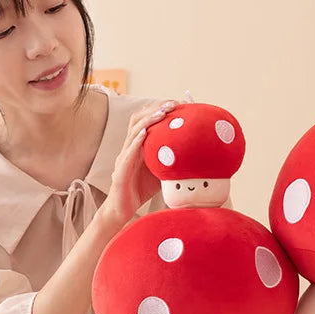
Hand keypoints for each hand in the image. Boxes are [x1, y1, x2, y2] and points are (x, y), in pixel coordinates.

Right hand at [98, 100, 176, 229]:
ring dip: (148, 120)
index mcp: (138, 146)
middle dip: (155, 108)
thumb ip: (171, 160)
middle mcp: (129, 148)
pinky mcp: (120, 171)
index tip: (178, 103)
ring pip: (133, 132)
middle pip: (138, 120)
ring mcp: (123, 158)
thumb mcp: (161, 170)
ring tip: (162, 112)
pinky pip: (128, 154)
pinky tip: (145, 133)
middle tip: (173, 103)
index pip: (147, 120)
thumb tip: (194, 153)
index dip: (160, 109)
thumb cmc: (141, 189)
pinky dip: (136, 142)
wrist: (122, 210)